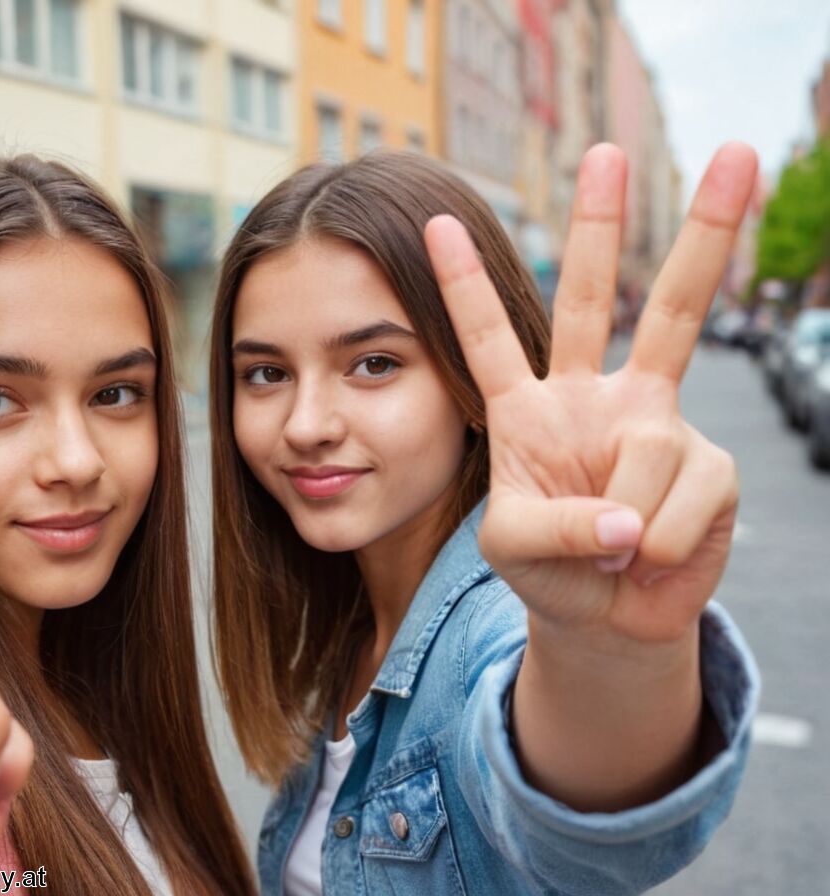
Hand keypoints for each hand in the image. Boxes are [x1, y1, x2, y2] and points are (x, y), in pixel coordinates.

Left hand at [425, 142, 757, 645]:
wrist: (609, 621)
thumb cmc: (550, 571)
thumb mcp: (512, 547)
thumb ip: (549, 526)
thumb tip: (629, 517)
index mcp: (529, 410)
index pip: (490, 337)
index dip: (464, 285)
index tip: (435, 220)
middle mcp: (594, 399)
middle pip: (599, 299)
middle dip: (604, 225)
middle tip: (605, 150)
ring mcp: (655, 424)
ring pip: (661, 406)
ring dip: (631, 502)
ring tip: (619, 551)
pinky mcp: (710, 467)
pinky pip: (683, 495)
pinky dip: (659, 543)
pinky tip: (651, 556)